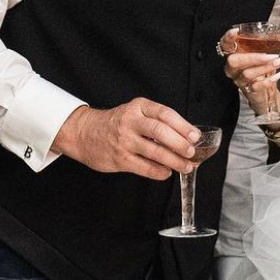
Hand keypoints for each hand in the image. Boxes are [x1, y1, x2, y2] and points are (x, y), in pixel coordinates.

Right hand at [53, 100, 201, 180]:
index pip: (165, 113)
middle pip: (160, 132)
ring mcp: (124, 141)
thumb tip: (187, 138)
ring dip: (174, 161)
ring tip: (186, 166)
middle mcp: (130, 122)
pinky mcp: (119, 158)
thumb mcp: (135, 113)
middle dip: (180, 144)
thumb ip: (157, 122)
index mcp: (138, 107)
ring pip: (154, 152)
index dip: (183, 125)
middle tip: (192, 152)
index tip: (195, 136)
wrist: (84, 132)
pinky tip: (166, 172)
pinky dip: (159, 171)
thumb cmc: (116, 123)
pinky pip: (144, 167)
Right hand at [218, 29, 279, 110]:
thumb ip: (262, 45)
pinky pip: (257, 86)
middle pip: (234, 61)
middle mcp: (233, 69)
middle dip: (252, 57)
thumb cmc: (261, 69)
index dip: (228, 38)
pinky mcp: (249, 91)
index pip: (225, 45)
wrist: (265, 92)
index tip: (237, 31)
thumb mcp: (260, 54)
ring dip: (266, 67)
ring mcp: (240, 80)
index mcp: (234, 55)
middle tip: (271, 55)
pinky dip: (270, 80)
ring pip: (247, 73)